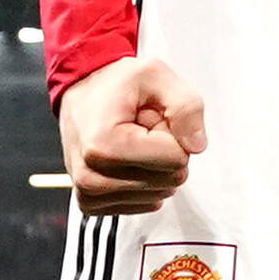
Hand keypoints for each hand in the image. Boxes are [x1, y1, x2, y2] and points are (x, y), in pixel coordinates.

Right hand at [61, 56, 205, 215]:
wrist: (82, 95)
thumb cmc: (114, 85)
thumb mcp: (156, 75)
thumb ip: (186, 106)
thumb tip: (197, 145)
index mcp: (104, 145)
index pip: (176, 159)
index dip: (171, 133)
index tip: (147, 118)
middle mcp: (91, 176)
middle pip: (169, 180)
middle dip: (163, 152)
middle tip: (140, 129)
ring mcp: (89, 194)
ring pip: (159, 194)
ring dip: (153, 167)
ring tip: (131, 141)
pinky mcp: (92, 204)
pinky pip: (144, 204)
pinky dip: (143, 182)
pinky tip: (125, 160)